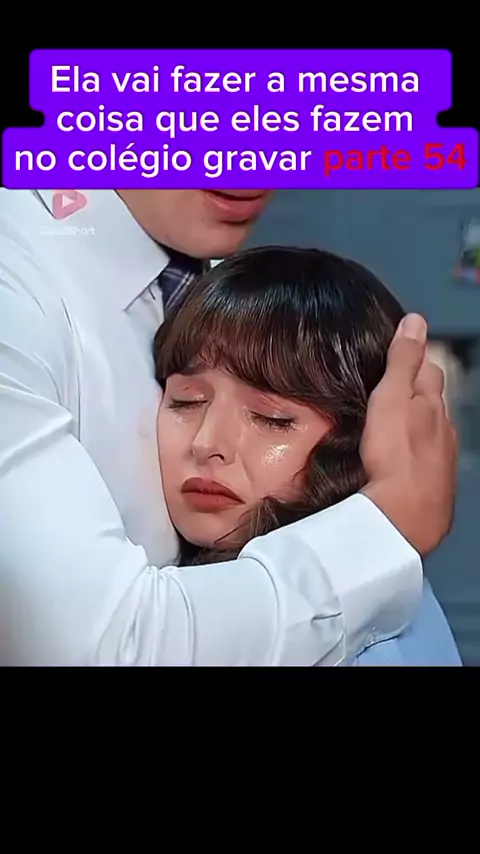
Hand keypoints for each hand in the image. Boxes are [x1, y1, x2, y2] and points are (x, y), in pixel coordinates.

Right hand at [361, 314, 457, 555]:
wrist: (405, 516)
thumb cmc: (394, 454)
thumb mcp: (391, 398)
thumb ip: (402, 360)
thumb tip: (415, 320)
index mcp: (431, 403)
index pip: (428, 369)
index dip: (414, 359)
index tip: (399, 353)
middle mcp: (444, 427)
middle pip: (433, 401)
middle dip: (417, 392)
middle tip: (393, 388)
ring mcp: (443, 457)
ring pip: (433, 431)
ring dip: (418, 425)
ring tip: (395, 425)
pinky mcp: (436, 484)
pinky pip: (428, 459)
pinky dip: (416, 453)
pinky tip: (404, 460)